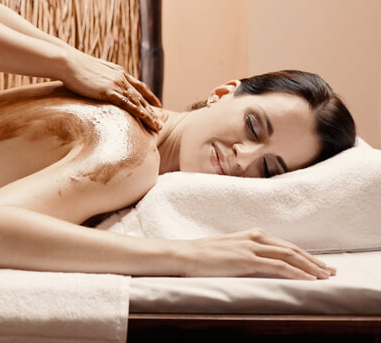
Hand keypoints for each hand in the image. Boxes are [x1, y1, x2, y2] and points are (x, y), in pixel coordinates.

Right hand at [61, 53, 161, 130]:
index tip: (157, 105)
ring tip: (157, 127)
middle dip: (152, 111)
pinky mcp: (108, 91)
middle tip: (160, 123)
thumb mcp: (92, 71)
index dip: (149, 96)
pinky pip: (127, 103)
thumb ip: (99, 78)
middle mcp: (121, 77)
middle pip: (141, 96)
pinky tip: (145, 118)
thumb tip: (97, 85)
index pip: (139, 86)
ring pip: (138, 101)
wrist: (68, 62)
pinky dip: (138, 111)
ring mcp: (116, 84)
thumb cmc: (74, 67)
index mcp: (118, 72)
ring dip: (149, 115)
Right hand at [178, 229, 335, 279]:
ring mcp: (251, 248)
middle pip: (292, 249)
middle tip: (330, 271)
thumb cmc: (202, 256)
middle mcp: (254, 237)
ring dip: (310, 266)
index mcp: (250, 234)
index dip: (304, 255)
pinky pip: (279, 266)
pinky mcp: (247, 260)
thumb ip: (246, 255)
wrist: (184, 255)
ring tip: (325, 276)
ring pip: (290, 256)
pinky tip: (308, 279)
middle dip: (313, 260)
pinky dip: (297, 272)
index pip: (284, 245)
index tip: (318, 264)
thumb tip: (259, 266)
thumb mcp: (228, 252)